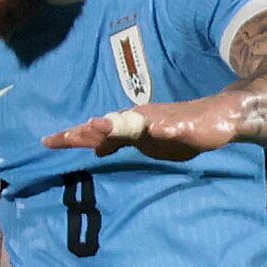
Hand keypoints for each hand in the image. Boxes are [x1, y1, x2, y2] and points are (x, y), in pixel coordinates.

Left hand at [42, 94, 237, 161]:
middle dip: (86, 131)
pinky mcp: (183, 126)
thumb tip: (94, 150)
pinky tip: (155, 130)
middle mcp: (141, 120)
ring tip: (97, 126)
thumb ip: (121, 143)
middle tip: (62, 136)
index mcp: (131, 127)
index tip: (47, 142)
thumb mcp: (146, 142)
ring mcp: (162, 122)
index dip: (73, 137)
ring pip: (136, 124)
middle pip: (108, 126)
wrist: (219, 116)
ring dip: (117, 125)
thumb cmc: (180, 129)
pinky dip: (163, 128)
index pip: (97, 133)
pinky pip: (172, 128)